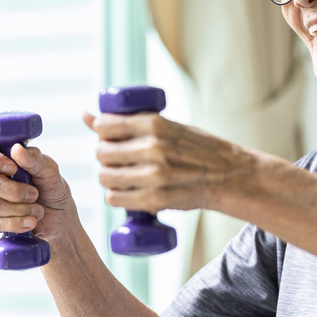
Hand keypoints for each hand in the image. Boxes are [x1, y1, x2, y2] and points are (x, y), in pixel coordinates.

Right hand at [0, 140, 73, 239]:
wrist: (56, 216)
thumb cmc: (50, 187)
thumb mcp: (49, 171)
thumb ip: (34, 159)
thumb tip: (16, 149)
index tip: (13, 168)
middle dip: (16, 191)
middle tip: (34, 194)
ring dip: (20, 209)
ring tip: (37, 210)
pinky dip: (15, 223)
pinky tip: (29, 222)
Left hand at [83, 112, 250, 213]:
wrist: (229, 176)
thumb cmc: (198, 148)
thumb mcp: (168, 126)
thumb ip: (132, 123)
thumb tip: (87, 116)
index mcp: (156, 124)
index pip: (106, 125)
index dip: (102, 131)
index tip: (109, 135)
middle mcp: (153, 148)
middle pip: (103, 153)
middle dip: (105, 155)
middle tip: (117, 158)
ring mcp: (154, 176)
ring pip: (106, 177)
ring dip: (109, 177)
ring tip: (122, 175)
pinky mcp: (155, 200)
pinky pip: (115, 199)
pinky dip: (116, 196)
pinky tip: (126, 191)